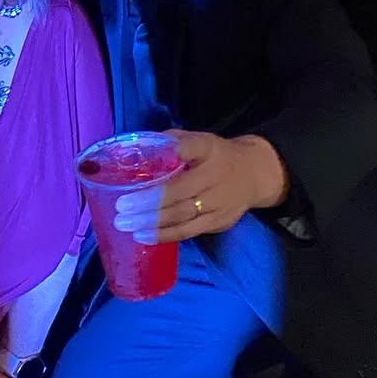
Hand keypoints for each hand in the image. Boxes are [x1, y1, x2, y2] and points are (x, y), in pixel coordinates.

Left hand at [115, 131, 288, 243]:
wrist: (255, 174)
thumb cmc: (217, 156)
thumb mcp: (200, 141)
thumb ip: (173, 143)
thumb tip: (139, 149)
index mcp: (210, 149)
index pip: (195, 146)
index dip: (178, 149)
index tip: (153, 155)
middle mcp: (216, 175)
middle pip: (180, 191)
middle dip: (148, 201)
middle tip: (121, 207)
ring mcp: (219, 201)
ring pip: (183, 215)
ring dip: (152, 222)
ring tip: (127, 225)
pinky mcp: (219, 221)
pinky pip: (189, 231)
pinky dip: (166, 235)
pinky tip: (145, 236)